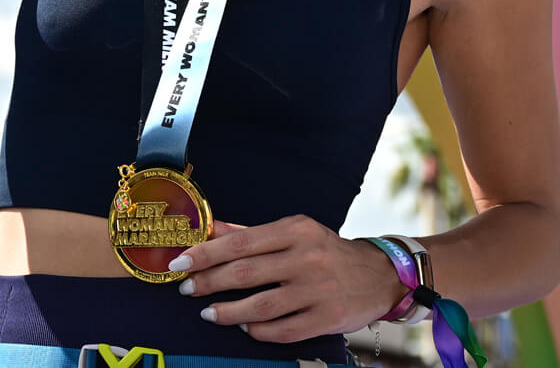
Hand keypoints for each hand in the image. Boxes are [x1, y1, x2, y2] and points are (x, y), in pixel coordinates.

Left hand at [172, 217, 407, 343]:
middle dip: (210, 281)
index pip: (240, 241)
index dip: (206, 253)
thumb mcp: (292, 231)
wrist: (379, 275)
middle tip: (186, 289)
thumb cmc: (327, 250)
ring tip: (209, 313)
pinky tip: (245, 326)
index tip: (180, 262)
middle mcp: (306, 257)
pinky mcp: (326, 319)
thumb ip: (250, 232)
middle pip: (246, 272)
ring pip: (262, 305)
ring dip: (229, 311)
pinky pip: (283, 330)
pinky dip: (259, 330)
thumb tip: (209, 229)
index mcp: (295, 229)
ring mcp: (317, 290)